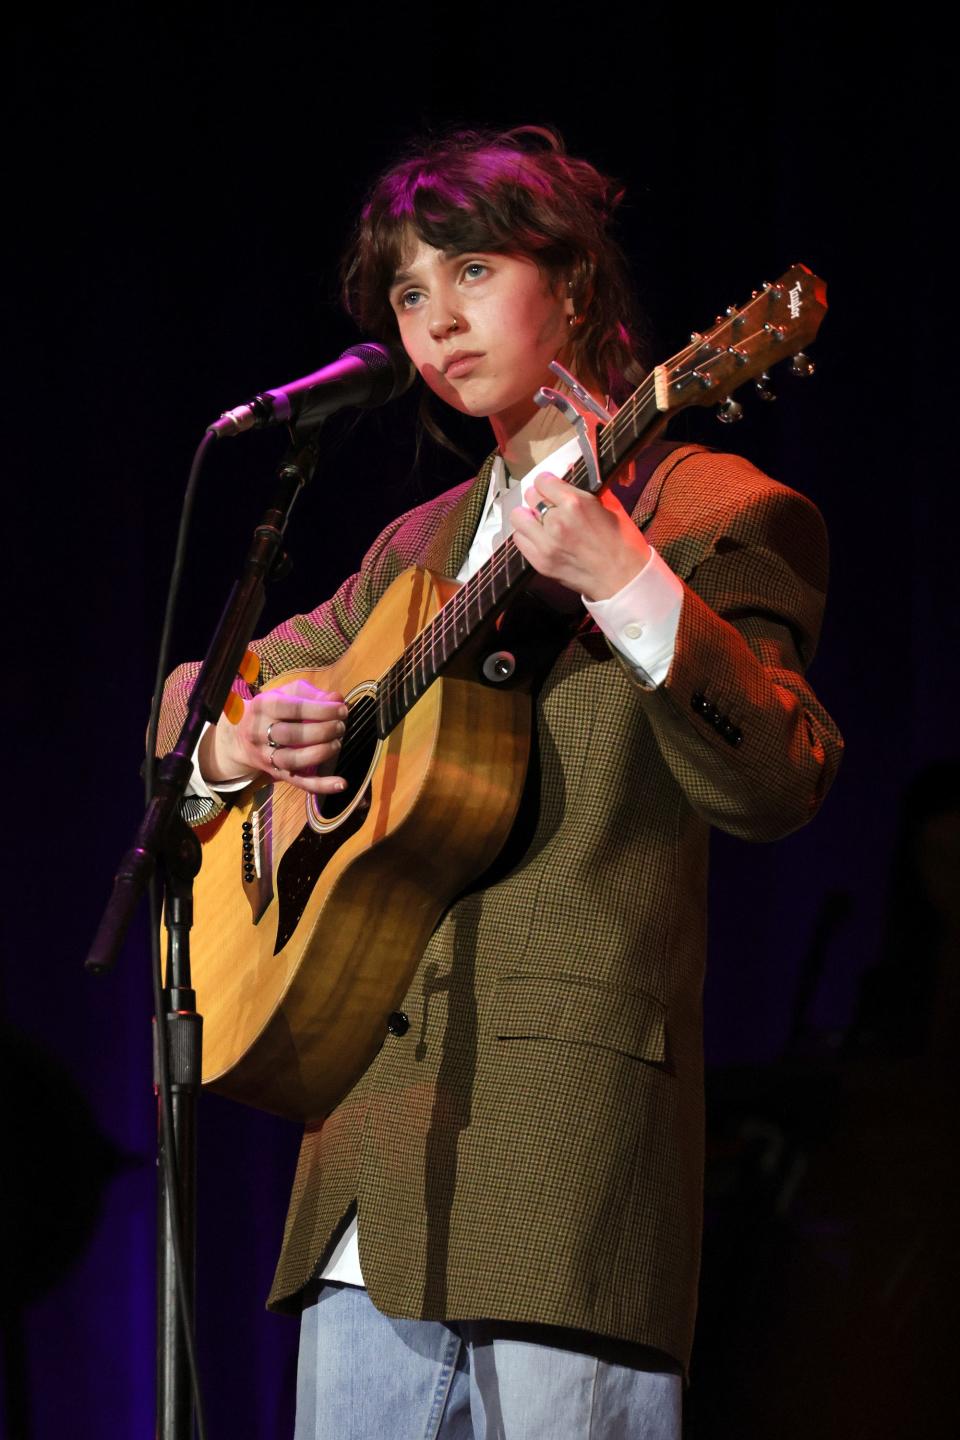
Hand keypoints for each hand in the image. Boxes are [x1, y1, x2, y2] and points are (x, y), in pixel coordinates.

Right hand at [199, 677, 348, 795]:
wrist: (240, 736)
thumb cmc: (272, 710)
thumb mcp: (286, 694)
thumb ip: (311, 694)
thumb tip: (337, 699)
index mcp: (264, 706)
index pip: (293, 708)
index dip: (320, 710)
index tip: (342, 709)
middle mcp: (260, 732)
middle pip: (291, 735)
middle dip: (322, 731)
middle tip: (340, 726)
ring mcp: (266, 756)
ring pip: (292, 760)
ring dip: (320, 753)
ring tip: (337, 744)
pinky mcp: (276, 774)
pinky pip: (298, 782)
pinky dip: (321, 785)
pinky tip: (341, 783)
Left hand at [510, 470, 651, 600]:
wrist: (623, 578)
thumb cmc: (622, 543)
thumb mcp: (611, 507)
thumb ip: (588, 489)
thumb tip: (570, 471)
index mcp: (575, 503)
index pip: (543, 481)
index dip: (547, 483)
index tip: (550, 487)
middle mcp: (557, 521)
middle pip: (530, 497)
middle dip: (539, 498)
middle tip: (547, 504)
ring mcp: (546, 543)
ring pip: (519, 518)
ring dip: (528, 517)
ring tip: (539, 521)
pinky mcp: (540, 562)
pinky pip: (519, 540)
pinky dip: (526, 536)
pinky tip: (538, 537)